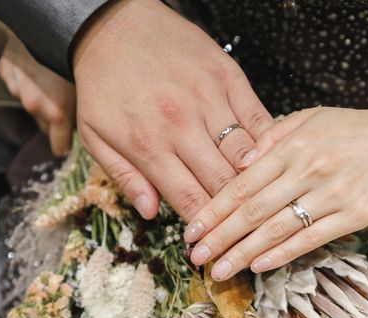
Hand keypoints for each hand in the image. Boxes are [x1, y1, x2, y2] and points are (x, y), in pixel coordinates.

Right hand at [0, 35, 75, 155]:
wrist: (47, 25)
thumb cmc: (74, 59)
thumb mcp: (85, 91)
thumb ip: (80, 112)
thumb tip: (84, 129)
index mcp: (57, 114)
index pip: (58, 146)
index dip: (64, 147)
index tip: (66, 148)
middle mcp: (35, 106)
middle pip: (44, 126)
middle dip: (53, 123)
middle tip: (64, 111)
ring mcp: (18, 89)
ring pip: (31, 104)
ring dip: (40, 100)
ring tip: (51, 83)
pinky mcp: (7, 73)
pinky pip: (18, 84)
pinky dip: (26, 82)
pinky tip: (37, 70)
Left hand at [73, 0, 272, 218]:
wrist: (113, 22)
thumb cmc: (105, 83)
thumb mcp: (95, 135)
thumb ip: (125, 177)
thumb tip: (151, 214)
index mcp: (149, 144)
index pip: (188, 198)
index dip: (206, 228)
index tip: (216, 245)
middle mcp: (182, 125)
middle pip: (222, 184)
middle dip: (235, 215)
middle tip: (245, 233)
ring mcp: (209, 100)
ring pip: (245, 156)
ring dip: (257, 184)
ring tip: (265, 205)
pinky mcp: (229, 78)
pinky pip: (259, 119)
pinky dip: (269, 144)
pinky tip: (273, 162)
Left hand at [184, 100, 367, 280]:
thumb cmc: (354, 129)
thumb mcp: (310, 118)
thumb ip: (272, 137)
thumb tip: (238, 163)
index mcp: (291, 147)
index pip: (240, 185)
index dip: (212, 211)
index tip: (191, 232)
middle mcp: (306, 171)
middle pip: (252, 212)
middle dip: (219, 239)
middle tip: (196, 258)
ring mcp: (330, 195)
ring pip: (276, 230)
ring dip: (243, 254)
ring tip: (219, 271)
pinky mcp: (353, 216)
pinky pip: (310, 239)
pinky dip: (282, 254)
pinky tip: (259, 267)